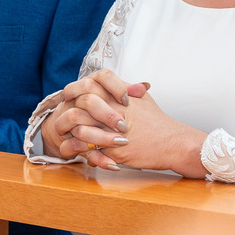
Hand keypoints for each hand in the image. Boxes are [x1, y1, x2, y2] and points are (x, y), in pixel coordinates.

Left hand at [45, 70, 205, 176]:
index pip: (89, 85)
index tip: (69, 96)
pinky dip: (77, 150)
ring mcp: (113, 131)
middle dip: (66, 112)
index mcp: (119, 96)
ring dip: (69, 132)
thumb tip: (110, 83)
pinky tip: (72, 149)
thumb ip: (125, 89)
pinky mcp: (114, 151)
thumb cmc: (158, 122)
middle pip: (80, 104)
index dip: (74, 89)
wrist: (173, 143)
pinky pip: (88, 150)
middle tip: (61, 117)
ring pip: (79, 128)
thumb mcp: (142, 99)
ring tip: (64, 135)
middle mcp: (114, 110)